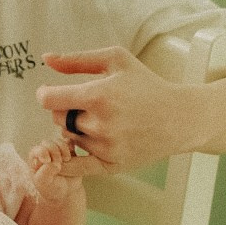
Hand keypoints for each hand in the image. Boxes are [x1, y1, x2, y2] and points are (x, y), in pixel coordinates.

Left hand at [28, 135, 85, 201]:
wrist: (66, 192)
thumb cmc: (51, 188)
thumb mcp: (44, 183)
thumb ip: (45, 173)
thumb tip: (54, 163)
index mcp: (34, 159)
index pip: (37, 149)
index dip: (43, 152)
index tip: (48, 162)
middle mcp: (44, 152)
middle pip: (48, 143)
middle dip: (54, 152)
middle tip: (58, 164)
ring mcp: (56, 150)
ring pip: (59, 141)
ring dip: (64, 150)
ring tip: (66, 160)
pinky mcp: (68, 150)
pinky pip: (69, 142)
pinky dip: (71, 147)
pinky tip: (71, 156)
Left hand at [37, 47, 195, 172]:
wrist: (179, 118)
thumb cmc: (147, 85)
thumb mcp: (115, 60)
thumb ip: (77, 59)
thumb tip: (46, 58)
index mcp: (98, 96)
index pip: (48, 100)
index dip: (46, 94)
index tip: (52, 92)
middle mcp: (100, 124)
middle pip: (57, 119)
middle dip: (64, 110)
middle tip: (83, 106)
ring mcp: (105, 147)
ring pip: (68, 138)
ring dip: (75, 129)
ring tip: (97, 121)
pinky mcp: (110, 165)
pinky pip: (75, 166)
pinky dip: (69, 158)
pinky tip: (74, 147)